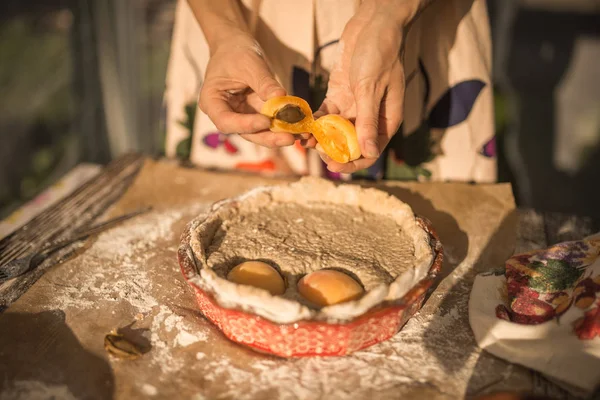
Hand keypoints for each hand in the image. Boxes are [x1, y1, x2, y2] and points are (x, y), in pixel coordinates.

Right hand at [199, 34, 295, 147]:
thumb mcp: (250, 63)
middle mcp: (225, 114)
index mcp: (212, 102)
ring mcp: (241, 116)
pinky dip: (283, 126)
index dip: (246, 125)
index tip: (266, 121)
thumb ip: (264, 82)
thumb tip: (281, 96)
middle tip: (289, 138)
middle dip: (268, 137)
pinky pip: (269, 124)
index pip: (226, 122)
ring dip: (279, 135)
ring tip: (299, 134)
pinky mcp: (255, 114)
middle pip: (245, 133)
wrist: (236, 46)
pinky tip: (299, 127)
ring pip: (259, 133)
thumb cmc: (236, 51)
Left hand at [309, 1, 408, 172]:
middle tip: (315, 150)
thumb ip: (368, 121)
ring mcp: (354, 108)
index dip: (352, 163)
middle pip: (350, 145)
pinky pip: (326, 116)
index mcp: (386, 121)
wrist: (372, 26)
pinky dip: (315, 122)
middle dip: (332, 151)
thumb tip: (368, 153)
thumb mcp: (371, 89)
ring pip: (336, 132)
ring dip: (320, 139)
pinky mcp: (340, 96)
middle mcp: (370, 118)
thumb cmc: (379, 55)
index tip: (333, 166)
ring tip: (304, 141)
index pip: (370, 152)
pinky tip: (303, 127)